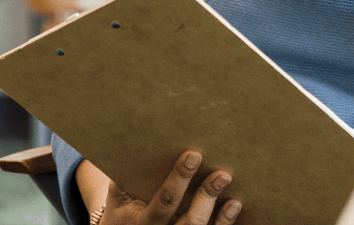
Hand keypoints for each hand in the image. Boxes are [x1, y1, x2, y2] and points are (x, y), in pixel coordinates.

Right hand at [98, 149, 240, 224]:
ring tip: (231, 192)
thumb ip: (128, 174)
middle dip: (206, 197)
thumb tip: (143, 137)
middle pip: (188, 221)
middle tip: (222, 174)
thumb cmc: (124, 208)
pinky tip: (234, 205)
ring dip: (221, 215)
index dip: (179, 178)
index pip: (164, 201)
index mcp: (142, 222)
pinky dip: (224, 222)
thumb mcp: (119, 193)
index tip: (194, 155)